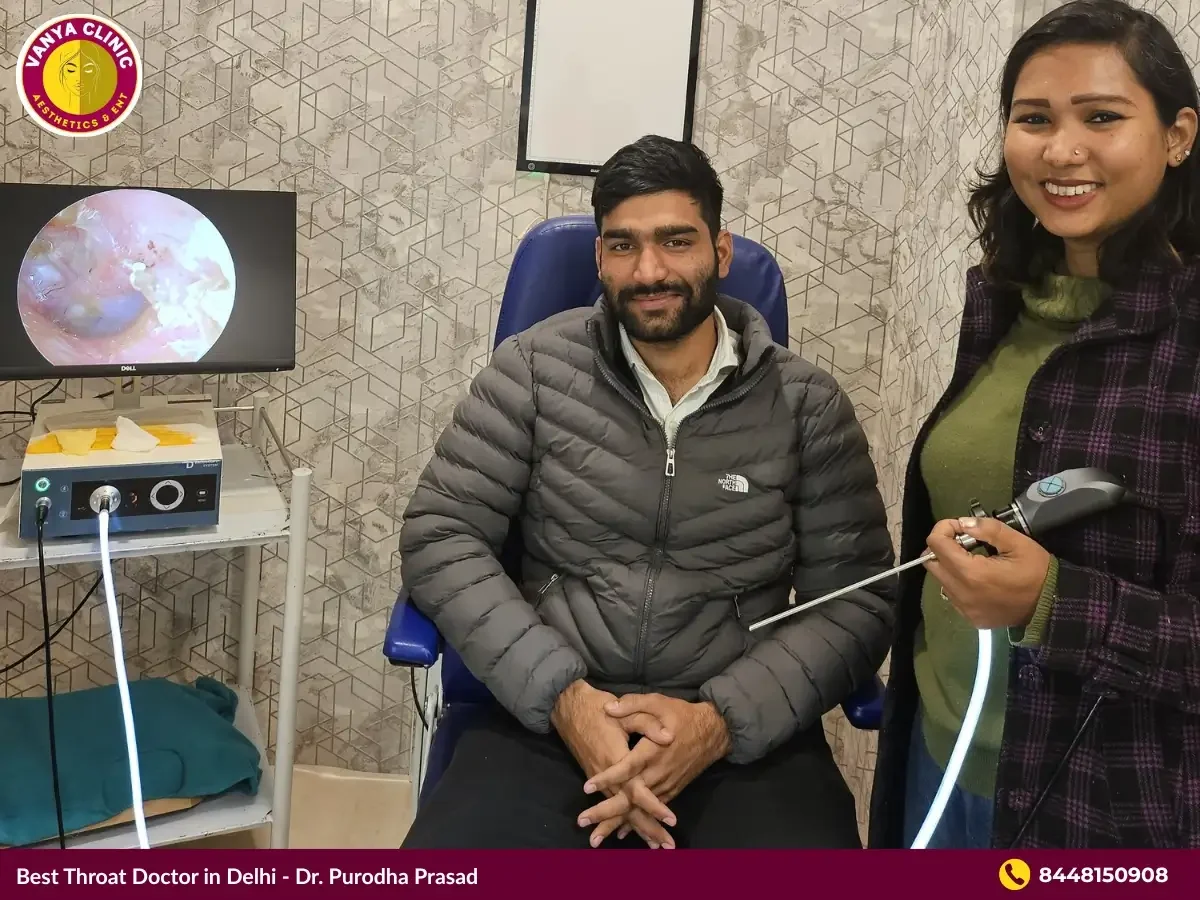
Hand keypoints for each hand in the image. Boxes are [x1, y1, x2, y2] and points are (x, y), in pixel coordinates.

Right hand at [551, 680, 675, 847]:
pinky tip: (626, 833)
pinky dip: (620, 820)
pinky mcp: (597, 778)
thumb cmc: (598, 707)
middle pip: (629, 809)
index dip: (653, 806)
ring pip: (619, 810)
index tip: (670, 820)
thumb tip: (668, 737)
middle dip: (647, 829)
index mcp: (616, 760)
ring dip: (635, 829)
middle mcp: (607, 777)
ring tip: (654, 847)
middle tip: (666, 847)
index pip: (637, 790)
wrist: (568, 707)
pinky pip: (611, 804)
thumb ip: (647, 723)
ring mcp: (600, 780)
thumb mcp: (625, 709)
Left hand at [577, 693, 730, 830]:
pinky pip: (652, 811)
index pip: (627, 767)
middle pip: (629, 797)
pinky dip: (637, 823)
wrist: (713, 731)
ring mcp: (665, 784)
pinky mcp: (672, 790)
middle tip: (582, 821)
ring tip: (595, 838)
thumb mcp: (658, 702)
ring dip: (618, 823)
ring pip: (640, 809)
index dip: (608, 777)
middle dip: (605, 811)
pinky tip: (622, 833)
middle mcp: (658, 772)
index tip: (586, 787)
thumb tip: (608, 708)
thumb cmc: (682, 715)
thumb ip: (633, 704)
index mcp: (652, 751)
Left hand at [924, 516, 1051, 628]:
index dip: (944, 528)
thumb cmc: (1037, 572)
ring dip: (950, 565)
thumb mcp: (1018, 542)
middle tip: (966, 542)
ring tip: (975, 560)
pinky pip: (952, 595)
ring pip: (940, 579)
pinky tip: (979, 579)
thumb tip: (963, 523)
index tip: (961, 527)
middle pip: (931, 562)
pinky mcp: (970, 618)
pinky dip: (958, 582)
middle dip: (943, 546)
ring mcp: (964, 608)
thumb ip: (987, 529)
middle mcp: (961, 593)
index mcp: (971, 573)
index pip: (936, 544)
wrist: (1052, 607)